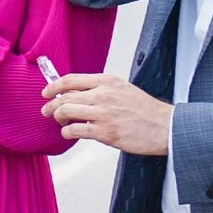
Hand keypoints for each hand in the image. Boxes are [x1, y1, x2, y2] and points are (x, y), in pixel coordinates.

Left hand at [43, 72, 172, 155]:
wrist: (166, 126)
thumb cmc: (145, 110)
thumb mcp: (122, 89)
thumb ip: (100, 89)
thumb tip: (75, 93)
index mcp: (107, 82)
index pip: (70, 80)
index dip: (53, 87)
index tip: (46, 93)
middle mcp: (103, 95)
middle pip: (64, 97)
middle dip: (50, 106)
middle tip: (47, 112)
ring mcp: (103, 114)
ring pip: (65, 112)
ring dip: (57, 118)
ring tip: (62, 123)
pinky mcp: (104, 132)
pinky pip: (74, 131)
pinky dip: (67, 132)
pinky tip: (71, 133)